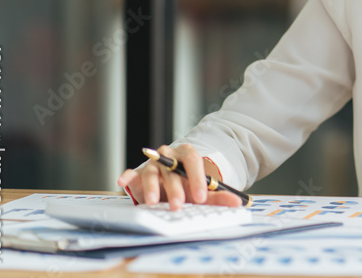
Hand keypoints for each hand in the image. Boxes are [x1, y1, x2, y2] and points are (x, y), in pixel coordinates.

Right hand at [116, 144, 241, 209]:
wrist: (173, 183)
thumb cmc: (188, 186)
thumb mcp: (204, 192)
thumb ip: (219, 196)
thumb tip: (238, 202)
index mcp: (188, 155)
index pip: (193, 161)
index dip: (197, 178)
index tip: (201, 197)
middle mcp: (169, 156)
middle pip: (172, 169)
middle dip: (176, 189)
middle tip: (179, 205)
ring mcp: (153, 164)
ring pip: (152, 171)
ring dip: (153, 187)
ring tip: (154, 202)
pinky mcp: (138, 173)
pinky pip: (132, 173)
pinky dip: (128, 176)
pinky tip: (123, 182)